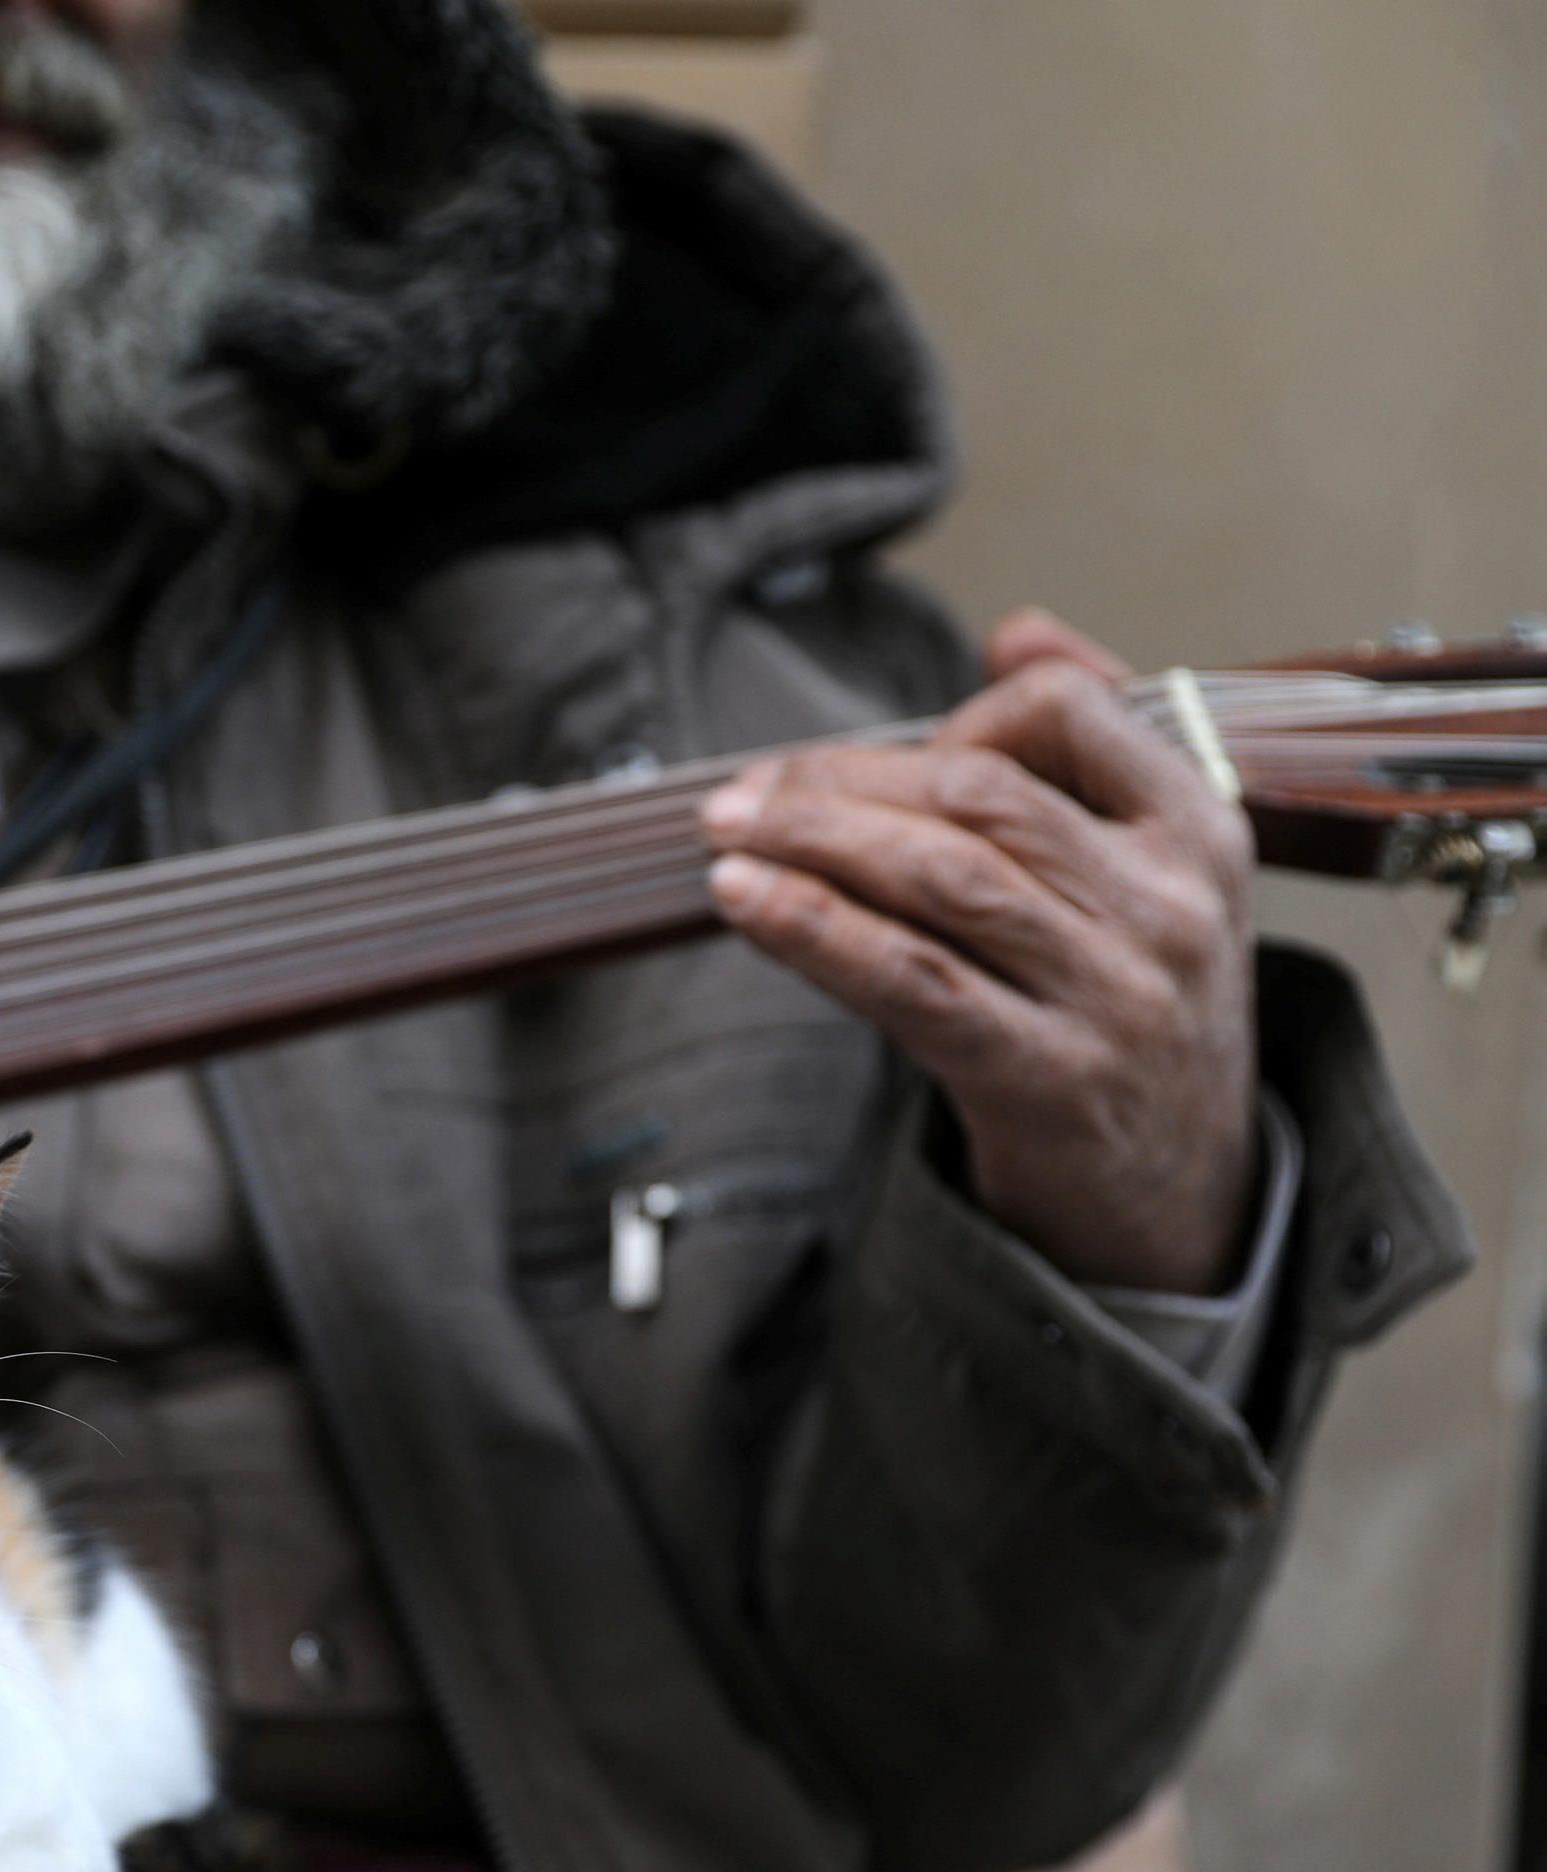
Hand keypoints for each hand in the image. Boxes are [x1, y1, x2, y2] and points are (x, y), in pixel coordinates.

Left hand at [698, 611, 1258, 1294]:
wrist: (1177, 1190)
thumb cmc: (1132, 1002)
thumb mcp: (1154, 871)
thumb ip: (1092, 747)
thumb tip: (1015, 628)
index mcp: (1198, 830)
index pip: (1069, 713)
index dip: (959, 718)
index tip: (890, 760)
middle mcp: (1169, 904)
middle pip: (978, 796)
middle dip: (840, 782)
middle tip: (740, 793)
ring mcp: (1113, 994)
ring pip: (939, 879)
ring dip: (812, 842)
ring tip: (724, 832)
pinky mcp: (1043, 1078)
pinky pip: (910, 980)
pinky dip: (814, 928)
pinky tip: (742, 899)